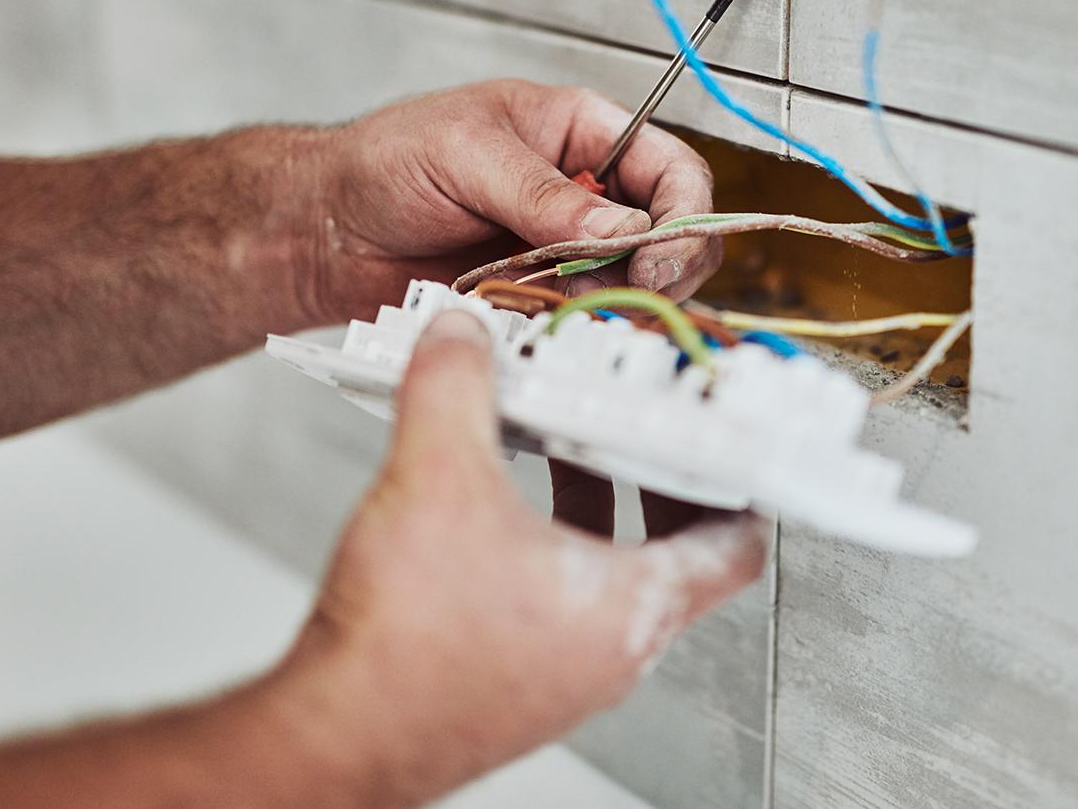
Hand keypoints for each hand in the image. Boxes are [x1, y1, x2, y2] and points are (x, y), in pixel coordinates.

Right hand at [274, 311, 767, 804]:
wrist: (330, 741)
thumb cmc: (402, 649)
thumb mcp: (437, 476)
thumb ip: (456, 387)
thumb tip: (464, 336)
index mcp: (631, 610)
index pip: (738, 546)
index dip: (746, 482)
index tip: (736, 439)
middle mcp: (611, 653)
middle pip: (677, 553)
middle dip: (658, 477)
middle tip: (643, 424)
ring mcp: (563, 674)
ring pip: (611, 576)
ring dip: (598, 506)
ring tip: (564, 445)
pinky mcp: (514, 682)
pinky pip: (559, 601)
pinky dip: (548, 544)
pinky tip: (494, 508)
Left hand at [304, 80, 720, 321]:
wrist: (326, 230)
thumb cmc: (384, 162)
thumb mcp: (465, 154)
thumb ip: (542, 193)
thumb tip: (619, 226)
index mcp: (583, 132)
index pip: (673, 169)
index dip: (684, 214)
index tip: (656, 255)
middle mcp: (589, 192)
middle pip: (673, 235)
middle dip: (661, 268)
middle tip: (625, 290)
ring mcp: (570, 250)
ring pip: (637, 286)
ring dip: (614, 301)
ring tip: (562, 298)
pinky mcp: (544, 297)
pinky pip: (587, 319)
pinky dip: (576, 327)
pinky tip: (542, 318)